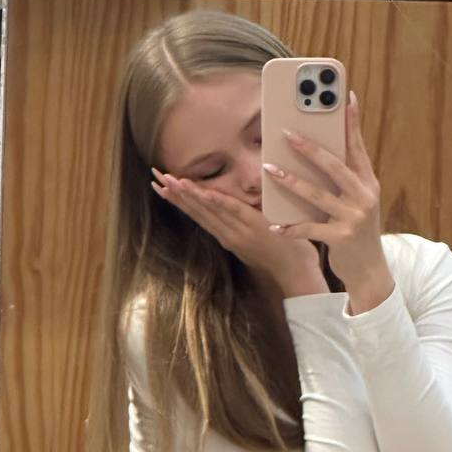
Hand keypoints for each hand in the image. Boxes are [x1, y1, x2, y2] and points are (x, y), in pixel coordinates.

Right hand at [151, 170, 326, 297]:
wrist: (297, 274)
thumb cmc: (284, 257)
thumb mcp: (256, 242)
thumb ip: (243, 228)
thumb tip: (235, 214)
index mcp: (228, 237)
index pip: (199, 215)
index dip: (179, 201)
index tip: (161, 187)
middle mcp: (228, 234)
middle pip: (197, 211)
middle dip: (175, 194)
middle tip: (155, 176)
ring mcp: (240, 230)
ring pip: (209, 209)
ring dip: (188, 194)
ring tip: (169, 180)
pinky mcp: (254, 225)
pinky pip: (232, 210)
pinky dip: (215, 200)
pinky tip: (200, 191)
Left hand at [261, 91, 393, 312]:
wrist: (371, 270)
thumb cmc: (357, 230)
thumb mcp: (358, 200)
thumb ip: (344, 178)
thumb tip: (318, 150)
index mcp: (367, 182)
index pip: (358, 147)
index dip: (352, 122)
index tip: (346, 97)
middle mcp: (364, 196)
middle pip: (335, 166)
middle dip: (310, 148)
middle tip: (286, 132)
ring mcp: (353, 217)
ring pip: (318, 195)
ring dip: (291, 181)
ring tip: (269, 170)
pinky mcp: (341, 239)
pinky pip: (310, 229)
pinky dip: (291, 227)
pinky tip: (274, 224)